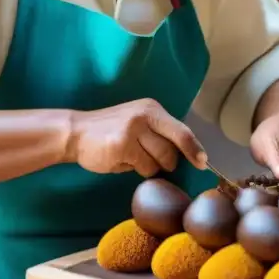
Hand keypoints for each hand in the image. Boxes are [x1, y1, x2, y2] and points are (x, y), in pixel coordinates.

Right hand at [67, 98, 207, 177]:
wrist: (76, 131)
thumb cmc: (110, 131)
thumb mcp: (138, 123)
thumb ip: (159, 133)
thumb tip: (187, 154)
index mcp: (152, 109)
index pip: (182, 131)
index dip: (194, 149)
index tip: (203, 162)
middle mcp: (145, 115)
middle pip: (172, 150)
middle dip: (166, 163)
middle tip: (148, 159)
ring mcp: (133, 130)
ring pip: (158, 162)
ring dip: (148, 167)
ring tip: (130, 156)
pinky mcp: (122, 145)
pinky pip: (142, 168)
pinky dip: (133, 169)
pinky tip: (120, 159)